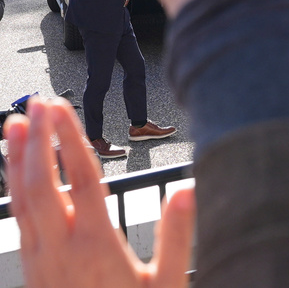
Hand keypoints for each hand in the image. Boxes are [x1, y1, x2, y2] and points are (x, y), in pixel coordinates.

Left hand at [5, 99, 194, 287]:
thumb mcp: (165, 285)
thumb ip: (176, 238)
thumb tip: (189, 190)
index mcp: (97, 247)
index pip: (82, 180)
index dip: (70, 140)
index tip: (62, 108)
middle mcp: (61, 249)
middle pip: (43, 183)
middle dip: (38, 139)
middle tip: (39, 101)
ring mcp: (41, 260)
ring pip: (21, 200)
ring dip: (17, 159)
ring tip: (13, 123)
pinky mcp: (32, 270)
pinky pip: (18, 219)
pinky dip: (13, 187)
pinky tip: (15, 170)